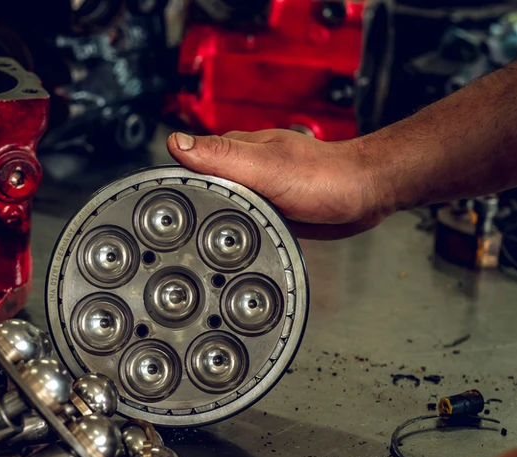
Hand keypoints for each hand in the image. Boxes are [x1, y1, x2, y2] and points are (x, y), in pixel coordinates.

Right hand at [166, 130, 393, 239]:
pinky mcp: (271, 211)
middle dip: (183, 211)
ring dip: (206, 226)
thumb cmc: (326, 178)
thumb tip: (177, 143)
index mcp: (237, 153)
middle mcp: (244, 170)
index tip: (149, 208)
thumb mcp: (268, 167)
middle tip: (161, 243)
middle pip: (200, 189)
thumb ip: (223, 157)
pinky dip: (232, 234)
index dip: (169, 184)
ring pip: (220, 208)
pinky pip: (242, 222)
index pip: (189, 163)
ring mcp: (258, 191)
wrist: (367, 195)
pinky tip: (225, 250)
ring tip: (184, 253)